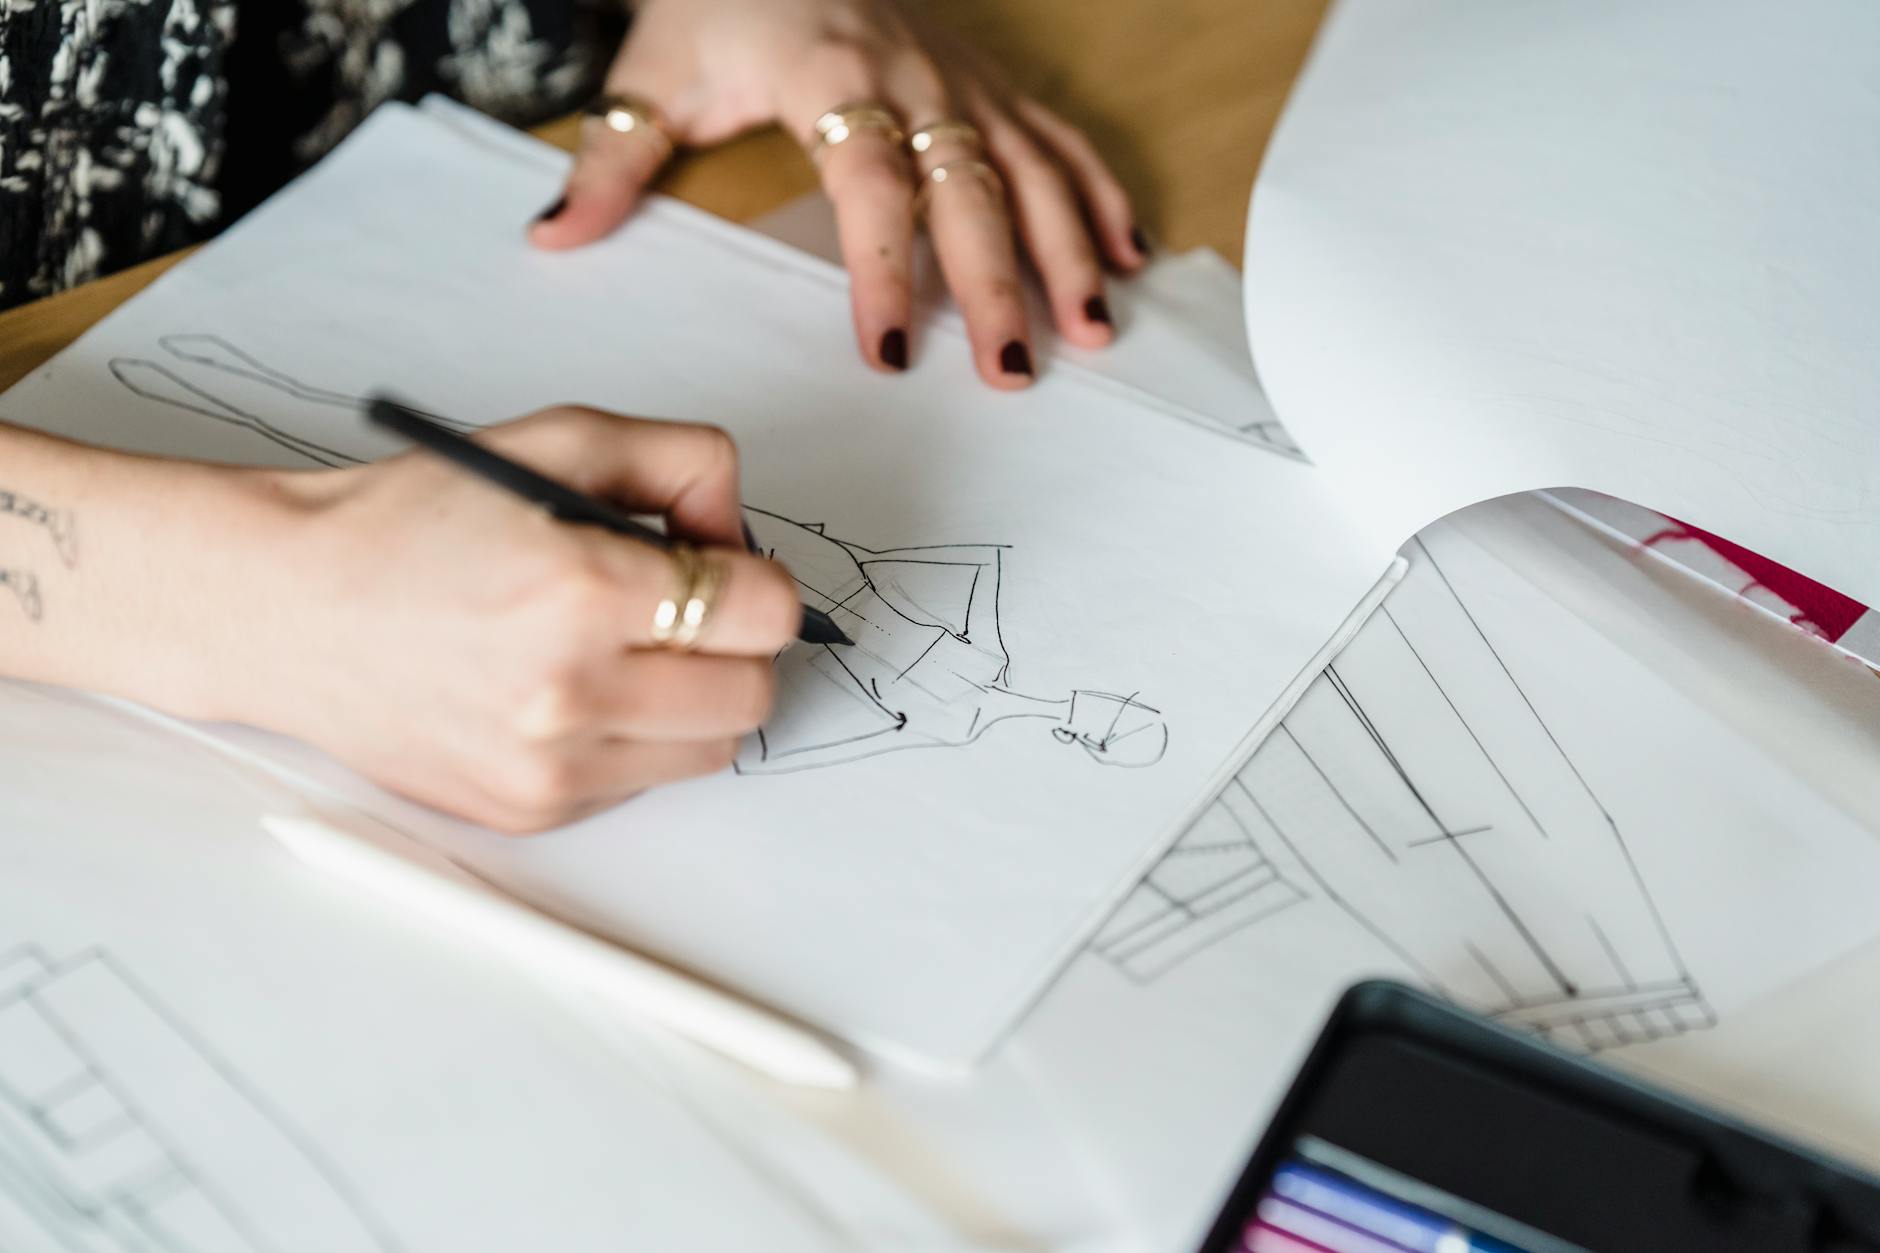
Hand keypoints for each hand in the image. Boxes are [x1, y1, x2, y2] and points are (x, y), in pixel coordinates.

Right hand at [231, 407, 799, 831]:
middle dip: (735, 645)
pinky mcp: (530, 811)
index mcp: (584, 591)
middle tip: (679, 610)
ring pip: (714, 750)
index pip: (765, 614)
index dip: (755, 581)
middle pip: (753, 692)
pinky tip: (570, 690)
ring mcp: (550, 766)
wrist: (292, 607)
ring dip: (693, 699)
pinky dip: (632, 739)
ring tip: (626, 651)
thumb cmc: (415, 521)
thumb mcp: (558, 438)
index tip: (720, 568)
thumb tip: (743, 537)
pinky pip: (642, 782)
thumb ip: (683, 463)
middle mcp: (571, 692)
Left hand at [528, 0, 1146, 388]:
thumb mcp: (654, 74)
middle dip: (996, 285)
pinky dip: (1099, 194)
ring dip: (1068, 251)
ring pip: (1033, 170)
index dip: (882, 273)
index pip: (868, 187)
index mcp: (831, 76)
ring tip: (1091, 328)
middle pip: (969, 190)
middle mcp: (916, 78)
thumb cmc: (721, 3)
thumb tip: (553, 236)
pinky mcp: (993, 82)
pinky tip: (1127, 254)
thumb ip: (610, 159)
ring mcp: (966, 79)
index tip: (887, 355)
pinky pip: (1060, 139)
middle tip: (1013, 368)